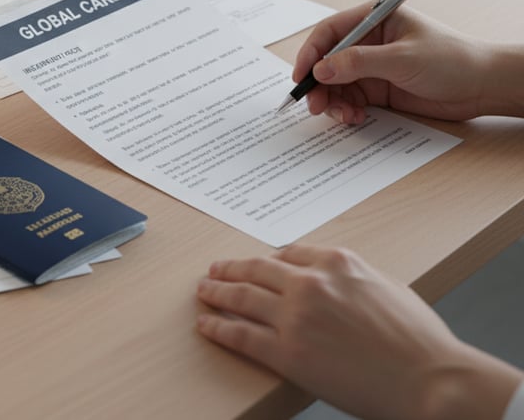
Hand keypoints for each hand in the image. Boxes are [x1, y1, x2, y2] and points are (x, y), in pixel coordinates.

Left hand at [196, 245, 523, 419]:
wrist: (431, 380)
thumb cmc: (420, 342)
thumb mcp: (389, 288)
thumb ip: (353, 278)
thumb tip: (335, 281)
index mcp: (338, 262)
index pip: (288, 254)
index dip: (265, 260)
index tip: (253, 263)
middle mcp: (311, 282)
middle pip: (256, 270)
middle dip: (231, 269)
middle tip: (214, 270)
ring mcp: (295, 316)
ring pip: (241, 297)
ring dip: (216, 293)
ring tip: (204, 291)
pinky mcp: (286, 352)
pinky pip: (240, 335)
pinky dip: (218, 327)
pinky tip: (206, 324)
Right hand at [292, 4, 499, 123]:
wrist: (483, 88)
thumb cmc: (453, 60)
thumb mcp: (402, 59)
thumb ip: (359, 63)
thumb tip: (321, 70)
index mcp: (374, 19)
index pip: (329, 32)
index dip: (311, 53)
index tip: (302, 76)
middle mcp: (368, 41)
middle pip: (327, 61)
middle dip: (319, 84)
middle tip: (316, 105)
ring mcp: (372, 66)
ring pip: (335, 84)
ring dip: (333, 101)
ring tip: (343, 115)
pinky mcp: (378, 88)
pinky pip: (349, 99)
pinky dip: (346, 110)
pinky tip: (356, 118)